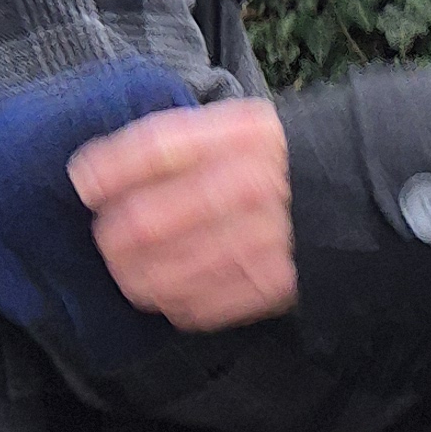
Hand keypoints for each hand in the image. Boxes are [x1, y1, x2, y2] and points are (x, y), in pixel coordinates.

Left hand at [71, 98, 296, 327]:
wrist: (346, 195)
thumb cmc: (270, 161)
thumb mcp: (235, 126)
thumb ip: (174, 140)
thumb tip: (94, 173)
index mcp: (240, 138)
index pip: (156, 151)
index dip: (109, 170)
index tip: (84, 183)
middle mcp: (248, 187)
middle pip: (149, 221)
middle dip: (113, 235)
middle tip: (108, 236)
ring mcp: (260, 241)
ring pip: (165, 272)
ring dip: (134, 274)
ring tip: (129, 269)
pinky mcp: (268, 285)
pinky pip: (198, 305)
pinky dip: (173, 300)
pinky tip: (169, 288)